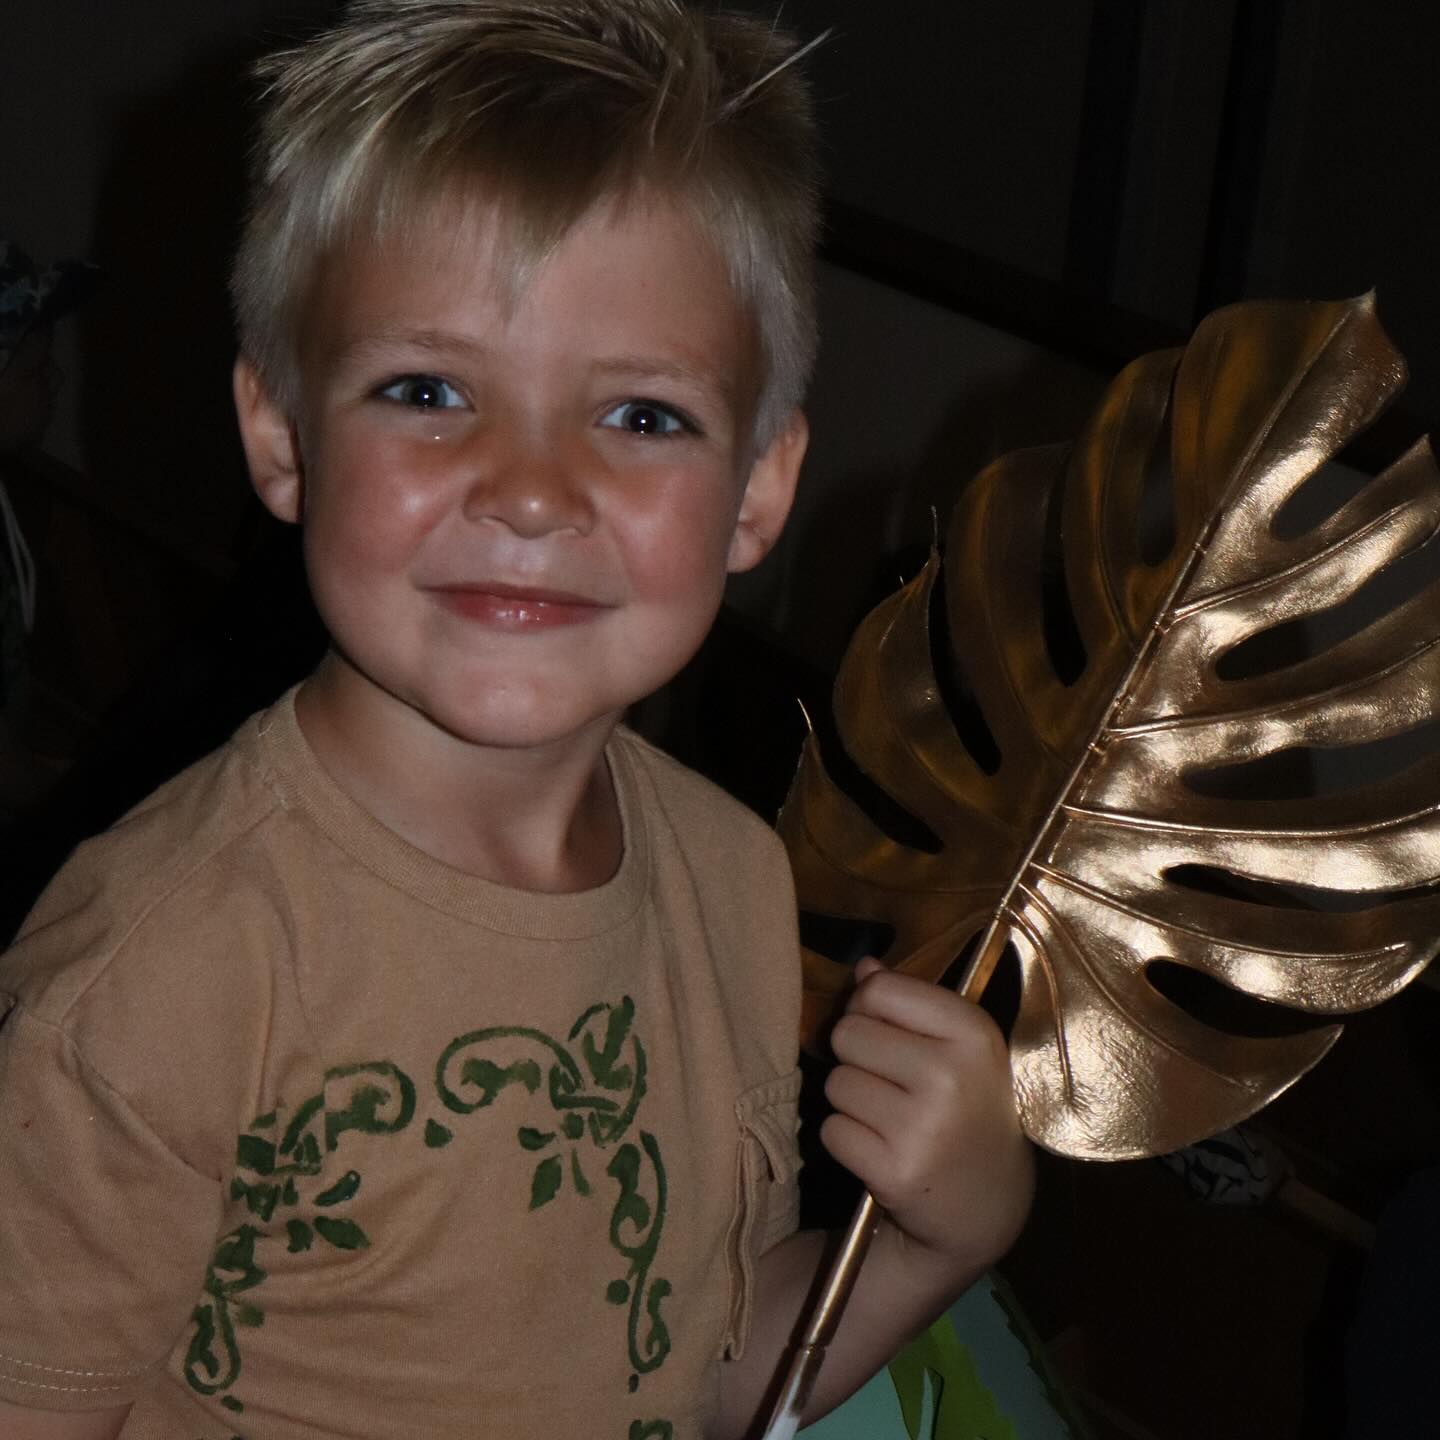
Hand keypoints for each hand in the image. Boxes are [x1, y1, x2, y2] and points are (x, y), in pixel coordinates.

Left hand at [821, 957, 1032, 1272]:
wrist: (990, 1205)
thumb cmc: (969, 1110)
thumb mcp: (960, 1049)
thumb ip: (911, 1002)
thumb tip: (864, 967)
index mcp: (972, 1032)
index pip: (880, 990)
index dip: (870, 1009)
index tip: (891, 1035)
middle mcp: (950, 1075)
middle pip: (848, 1033)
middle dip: (857, 1058)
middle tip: (892, 1085)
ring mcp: (923, 1127)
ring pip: (836, 1083)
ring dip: (852, 1101)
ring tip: (891, 1119)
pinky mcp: (895, 1171)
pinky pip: (832, 1131)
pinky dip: (847, 1140)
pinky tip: (882, 1149)